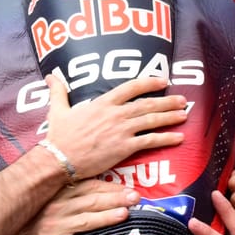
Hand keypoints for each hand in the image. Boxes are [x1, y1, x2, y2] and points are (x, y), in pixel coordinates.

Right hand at [7, 178, 136, 234]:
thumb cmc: (25, 218)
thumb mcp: (41, 198)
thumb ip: (63, 192)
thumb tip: (87, 187)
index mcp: (59, 195)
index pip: (89, 187)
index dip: (110, 187)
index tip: (129, 188)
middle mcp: (60, 208)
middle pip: (92, 201)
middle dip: (115, 198)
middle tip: (136, 197)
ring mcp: (56, 226)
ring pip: (86, 220)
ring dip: (106, 217)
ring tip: (124, 214)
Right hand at [43, 72, 189, 178]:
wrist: (60, 159)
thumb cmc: (58, 136)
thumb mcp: (57, 109)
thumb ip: (58, 91)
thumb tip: (50, 76)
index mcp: (102, 103)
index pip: (131, 87)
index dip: (149, 82)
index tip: (163, 81)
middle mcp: (116, 114)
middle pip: (147, 104)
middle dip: (167, 101)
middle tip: (182, 100)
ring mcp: (121, 130)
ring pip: (152, 121)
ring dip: (170, 117)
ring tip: (184, 115)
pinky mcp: (124, 148)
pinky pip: (150, 141)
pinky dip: (166, 139)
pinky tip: (178, 138)